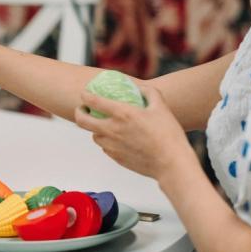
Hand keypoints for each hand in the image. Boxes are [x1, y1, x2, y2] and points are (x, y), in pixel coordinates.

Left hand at [73, 84, 196, 180]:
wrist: (172, 164)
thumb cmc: (168, 134)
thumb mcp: (161, 106)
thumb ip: (149, 92)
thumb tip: (139, 87)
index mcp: (122, 114)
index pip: (93, 101)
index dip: (85, 95)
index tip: (85, 94)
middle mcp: (112, 129)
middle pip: (82, 120)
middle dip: (79, 112)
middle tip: (83, 109)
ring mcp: (112, 145)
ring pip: (93, 135)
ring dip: (95, 128)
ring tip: (103, 124)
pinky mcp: (115, 157)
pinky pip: (105, 147)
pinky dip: (107, 141)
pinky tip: (117, 139)